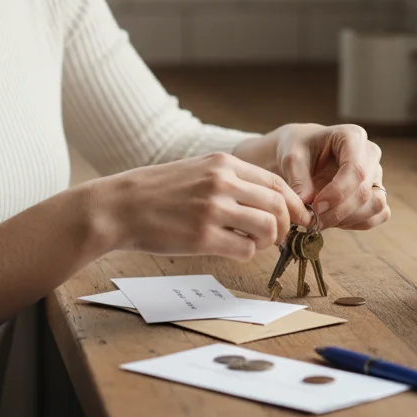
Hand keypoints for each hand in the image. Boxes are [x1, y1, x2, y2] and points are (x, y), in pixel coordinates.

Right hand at [100, 152, 311, 261]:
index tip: (298, 217)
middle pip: (278, 205)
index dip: (293, 203)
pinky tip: (232, 249)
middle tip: (279, 236)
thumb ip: (228, 179)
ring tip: (253, 243)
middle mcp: (222, 183)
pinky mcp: (202, 237)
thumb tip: (263, 198)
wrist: (119, 206)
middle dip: (286, 225)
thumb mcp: (196, 169)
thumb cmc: (156, 191)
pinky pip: (245, 249)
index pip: (275, 182)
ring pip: (267, 228)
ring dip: (268, 240)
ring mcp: (213, 210)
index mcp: (222, 163)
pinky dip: (247, 253)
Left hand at [269, 123, 388, 230]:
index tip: (314, 207)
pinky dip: (357, 223)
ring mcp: (376, 174)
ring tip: (321, 220)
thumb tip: (306, 208)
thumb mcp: (291, 158)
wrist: (303, 154)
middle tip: (312, 221)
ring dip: (348, 219)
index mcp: (352, 136)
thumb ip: (298, 181)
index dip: (338, 193)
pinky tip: (334, 221)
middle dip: (337, 211)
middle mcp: (370, 153)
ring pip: (376, 204)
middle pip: (365, 191)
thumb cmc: (298, 149)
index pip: (356, 169)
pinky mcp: (377, 192)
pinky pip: (379, 214)